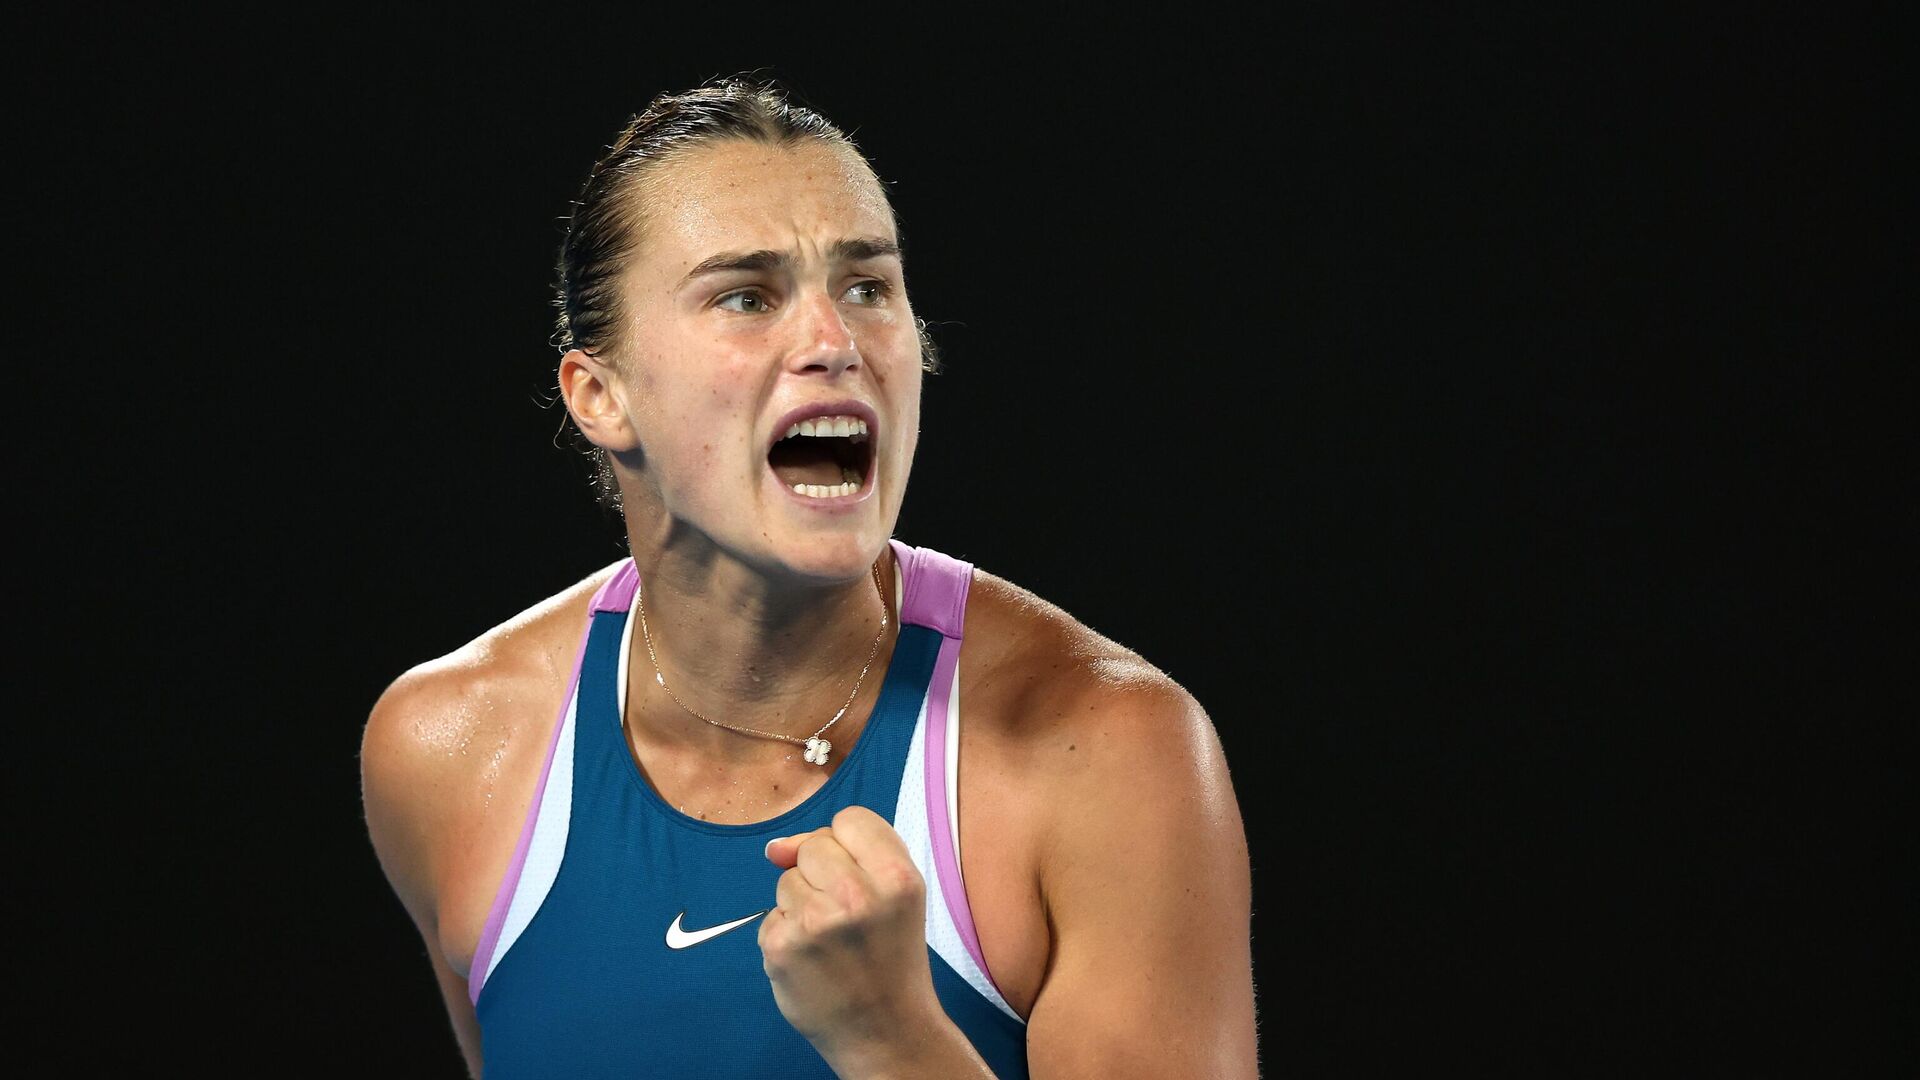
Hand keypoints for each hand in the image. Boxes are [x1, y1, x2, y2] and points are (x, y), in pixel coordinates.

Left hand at [759, 805, 938, 1056]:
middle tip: (847, 916)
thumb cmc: (891, 957)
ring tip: (831, 941)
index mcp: (898, 877)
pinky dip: (786, 935)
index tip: (860, 876)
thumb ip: (850, 852)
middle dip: (822, 873)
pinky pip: (771, 915)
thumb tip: (775, 848)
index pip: (850, 819)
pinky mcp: (782, 947)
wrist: (886, 1032)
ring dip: (802, 904)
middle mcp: (857, 896)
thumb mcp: (897, 896)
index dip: (850, 846)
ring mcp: (815, 923)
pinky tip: (812, 960)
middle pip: (813, 845)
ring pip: (787, 880)